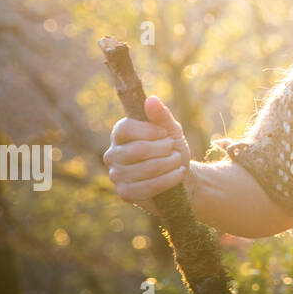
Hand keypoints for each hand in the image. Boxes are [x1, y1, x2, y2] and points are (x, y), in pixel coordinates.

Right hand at [103, 95, 193, 216]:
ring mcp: (117, 176)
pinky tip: (178, 173)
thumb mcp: (170, 130)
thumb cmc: (171, 148)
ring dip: (171, 163)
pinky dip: (170, 178)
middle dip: (164, 149)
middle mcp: (112, 155)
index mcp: (120, 135)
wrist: (179, 174)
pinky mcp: (126, 193)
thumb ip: (161, 115)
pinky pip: (150, 186)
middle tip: (173, 149)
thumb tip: (151, 100)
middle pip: (139, 149)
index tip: (164, 133)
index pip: (125, 128)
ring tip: (176, 160)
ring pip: (148, 168)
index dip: (149, 130)